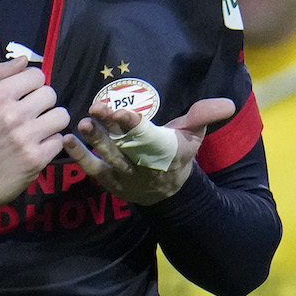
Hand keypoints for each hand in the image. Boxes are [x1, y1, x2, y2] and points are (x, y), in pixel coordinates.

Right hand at [0, 58, 69, 208]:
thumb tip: (25, 59)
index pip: (36, 75)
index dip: (33, 85)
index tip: (25, 96)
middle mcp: (12, 114)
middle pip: (51, 94)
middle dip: (43, 103)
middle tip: (32, 115)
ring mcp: (26, 137)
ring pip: (61, 116)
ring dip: (52, 122)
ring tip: (38, 129)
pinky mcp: (36, 159)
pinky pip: (59, 140)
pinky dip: (50, 144)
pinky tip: (37, 147)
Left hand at [64, 97, 235, 205]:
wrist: (169, 192)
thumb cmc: (179, 153)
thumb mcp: (195, 135)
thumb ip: (204, 116)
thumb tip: (228, 103)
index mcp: (166, 150)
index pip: (148, 137)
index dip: (132, 125)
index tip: (117, 110)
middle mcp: (145, 165)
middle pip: (126, 146)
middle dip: (110, 129)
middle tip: (94, 109)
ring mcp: (126, 175)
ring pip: (109, 158)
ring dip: (94, 141)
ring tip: (82, 123)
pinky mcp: (111, 182)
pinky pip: (94, 170)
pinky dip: (80, 156)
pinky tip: (67, 140)